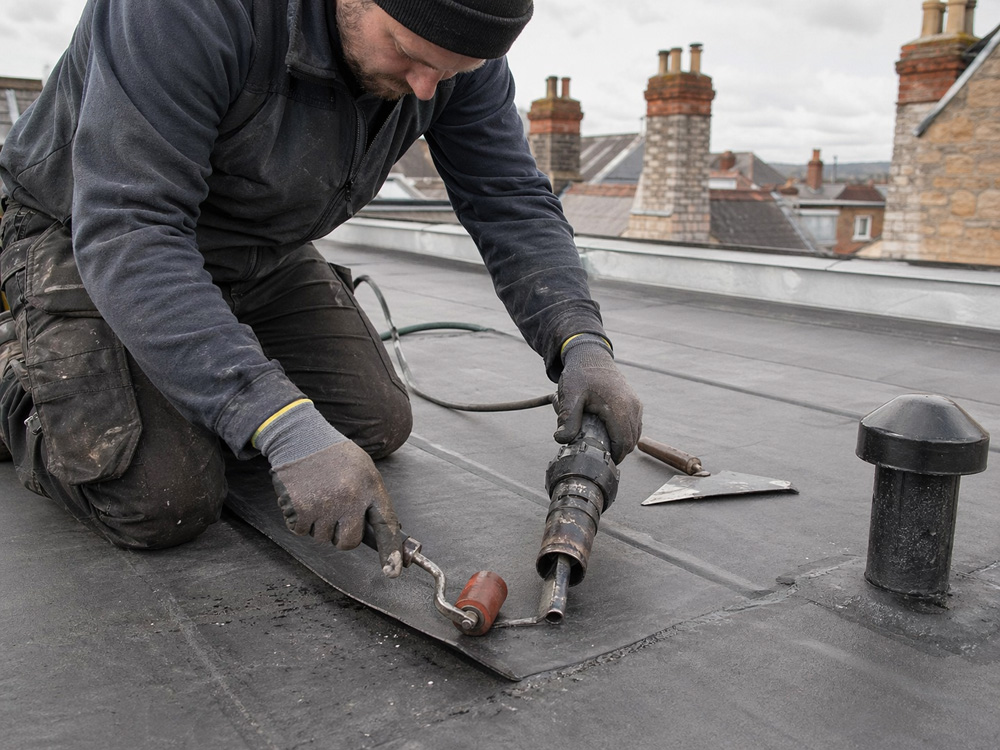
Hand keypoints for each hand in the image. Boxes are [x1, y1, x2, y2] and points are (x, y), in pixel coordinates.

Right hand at [270, 440, 403, 574]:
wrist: (300, 437)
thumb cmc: (335, 455)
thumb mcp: (364, 470)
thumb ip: (372, 499)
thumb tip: (380, 531)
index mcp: (370, 487)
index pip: (385, 526)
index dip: (390, 552)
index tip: (393, 572)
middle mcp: (349, 499)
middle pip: (348, 542)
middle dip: (341, 535)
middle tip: (335, 514)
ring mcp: (324, 506)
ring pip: (322, 538)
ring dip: (319, 524)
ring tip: (318, 496)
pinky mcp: (300, 510)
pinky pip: (301, 531)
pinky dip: (299, 519)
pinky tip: (303, 497)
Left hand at [554, 341, 642, 463]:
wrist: (590, 355)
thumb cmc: (580, 374)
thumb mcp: (570, 396)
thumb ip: (567, 419)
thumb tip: (562, 440)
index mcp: (619, 407)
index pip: (623, 442)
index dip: (614, 456)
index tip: (601, 461)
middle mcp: (632, 406)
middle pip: (631, 441)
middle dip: (618, 452)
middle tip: (599, 456)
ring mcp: (635, 404)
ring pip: (635, 434)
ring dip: (623, 443)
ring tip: (604, 446)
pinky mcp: (634, 402)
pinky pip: (635, 425)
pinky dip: (626, 434)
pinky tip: (611, 435)